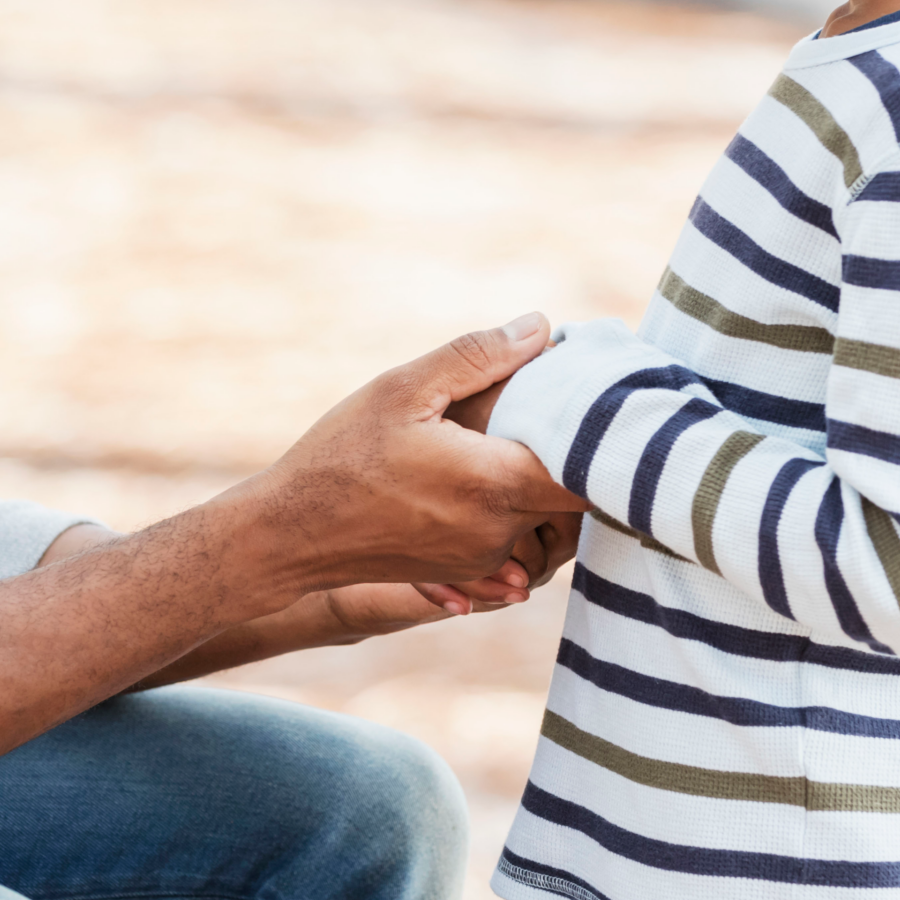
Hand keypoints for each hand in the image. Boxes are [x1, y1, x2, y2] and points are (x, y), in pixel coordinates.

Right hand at [230, 312, 588, 598]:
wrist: (290, 534)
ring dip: (537, 478)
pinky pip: (514, 534)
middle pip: (573, 493)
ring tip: (506, 435)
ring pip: (543, 515)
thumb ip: (476, 356)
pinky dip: (509, 502)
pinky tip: (474, 471)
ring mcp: (486, 558)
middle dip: (572, 451)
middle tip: (561, 404)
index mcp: (494, 482)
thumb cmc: (341, 456)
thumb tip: (541, 328)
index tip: (607, 400)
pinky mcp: (468, 571)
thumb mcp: (402, 389)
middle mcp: (500, 530)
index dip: (608, 435)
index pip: (591, 470)